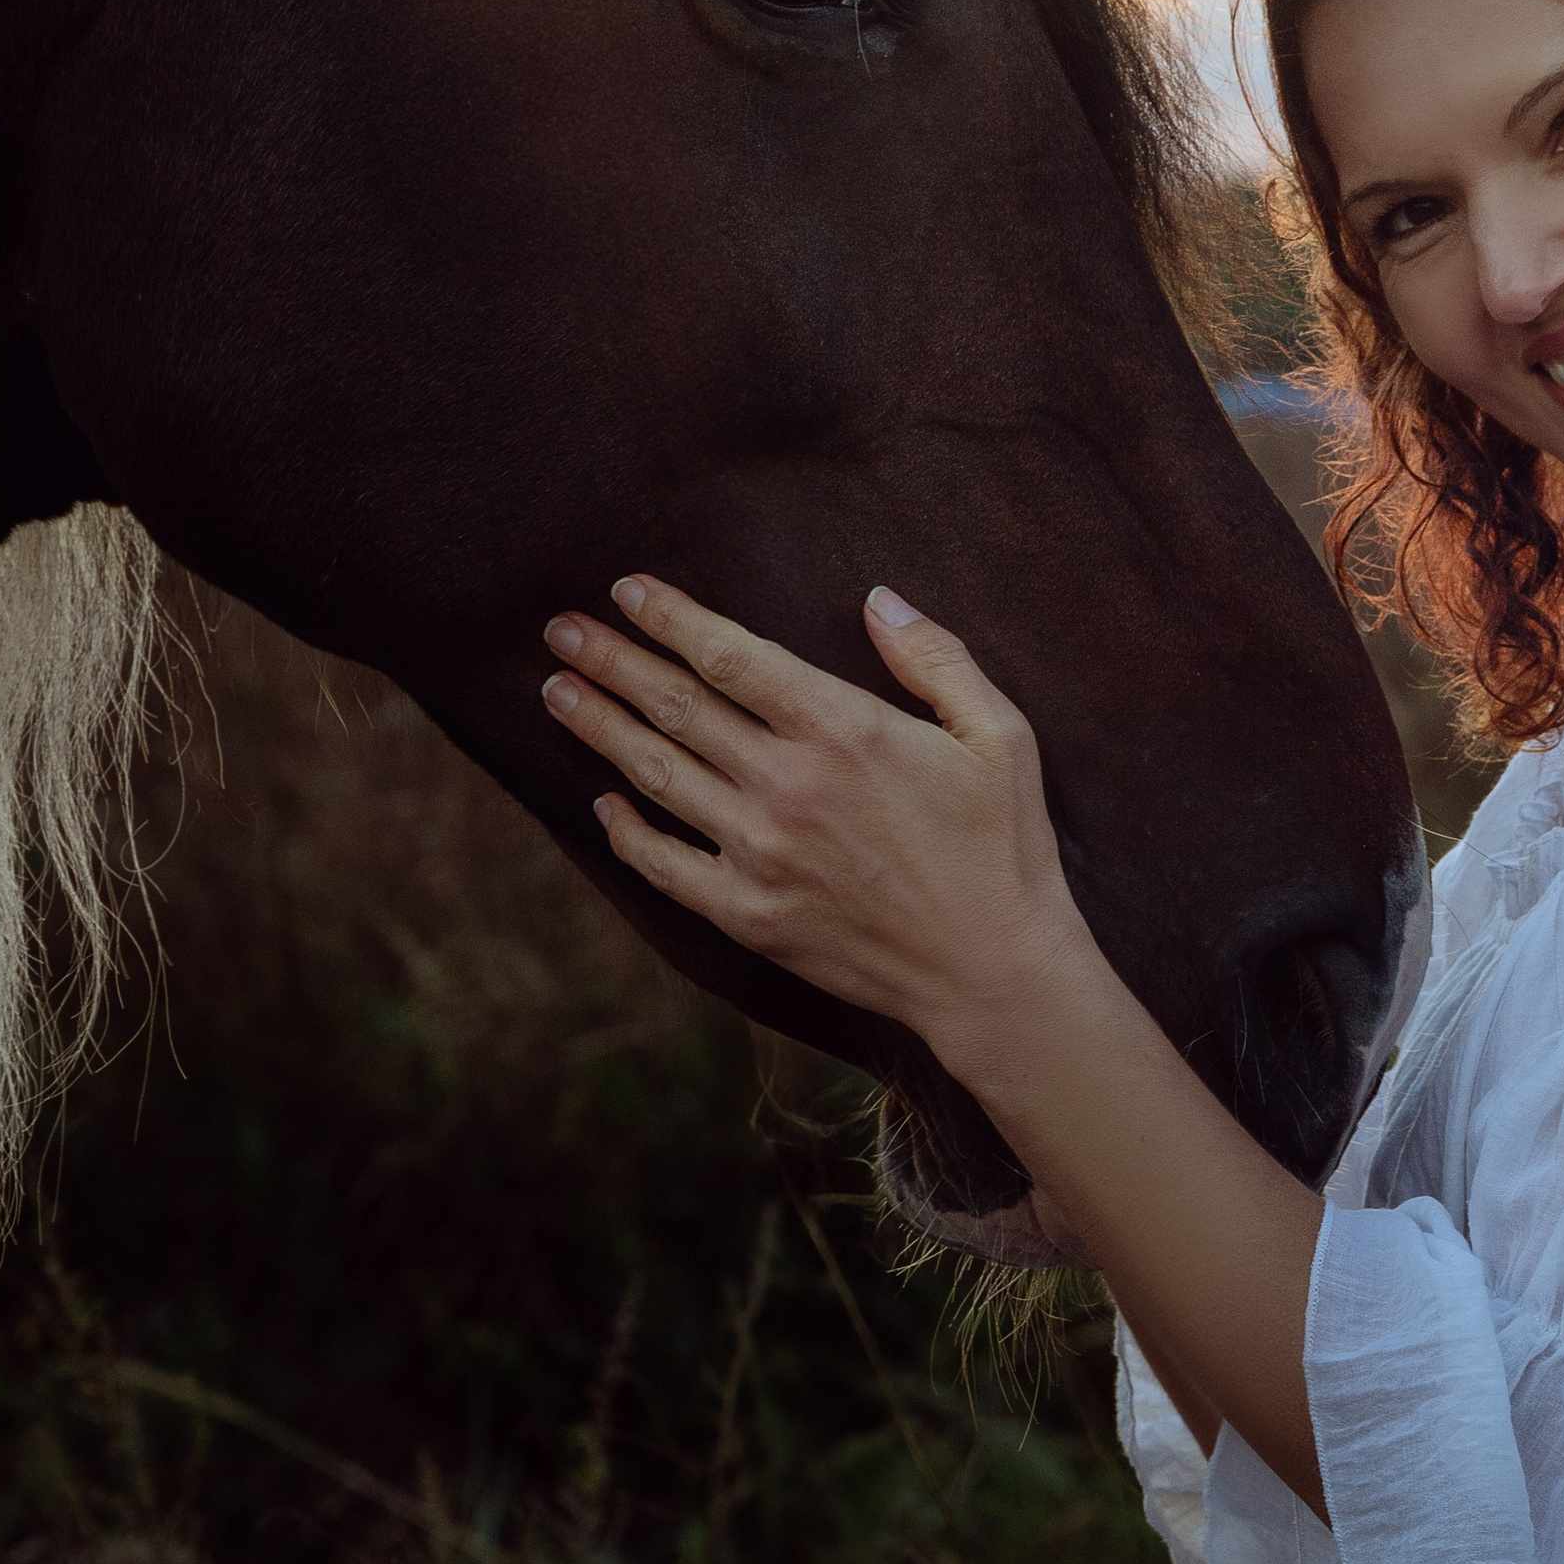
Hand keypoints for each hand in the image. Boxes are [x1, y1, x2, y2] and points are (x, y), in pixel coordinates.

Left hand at [539, 577, 1094, 1068]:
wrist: (994, 972)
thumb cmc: (1005, 848)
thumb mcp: (999, 735)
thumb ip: (935, 658)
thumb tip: (876, 599)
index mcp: (843, 729)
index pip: (730, 656)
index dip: (671, 618)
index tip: (626, 591)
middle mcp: (787, 785)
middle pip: (675, 705)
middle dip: (611, 660)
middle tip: (560, 630)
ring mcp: (760, 853)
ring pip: (657, 775)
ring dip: (599, 728)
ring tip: (558, 692)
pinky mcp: (749, 915)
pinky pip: (664, 866)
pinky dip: (625, 831)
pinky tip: (604, 802)